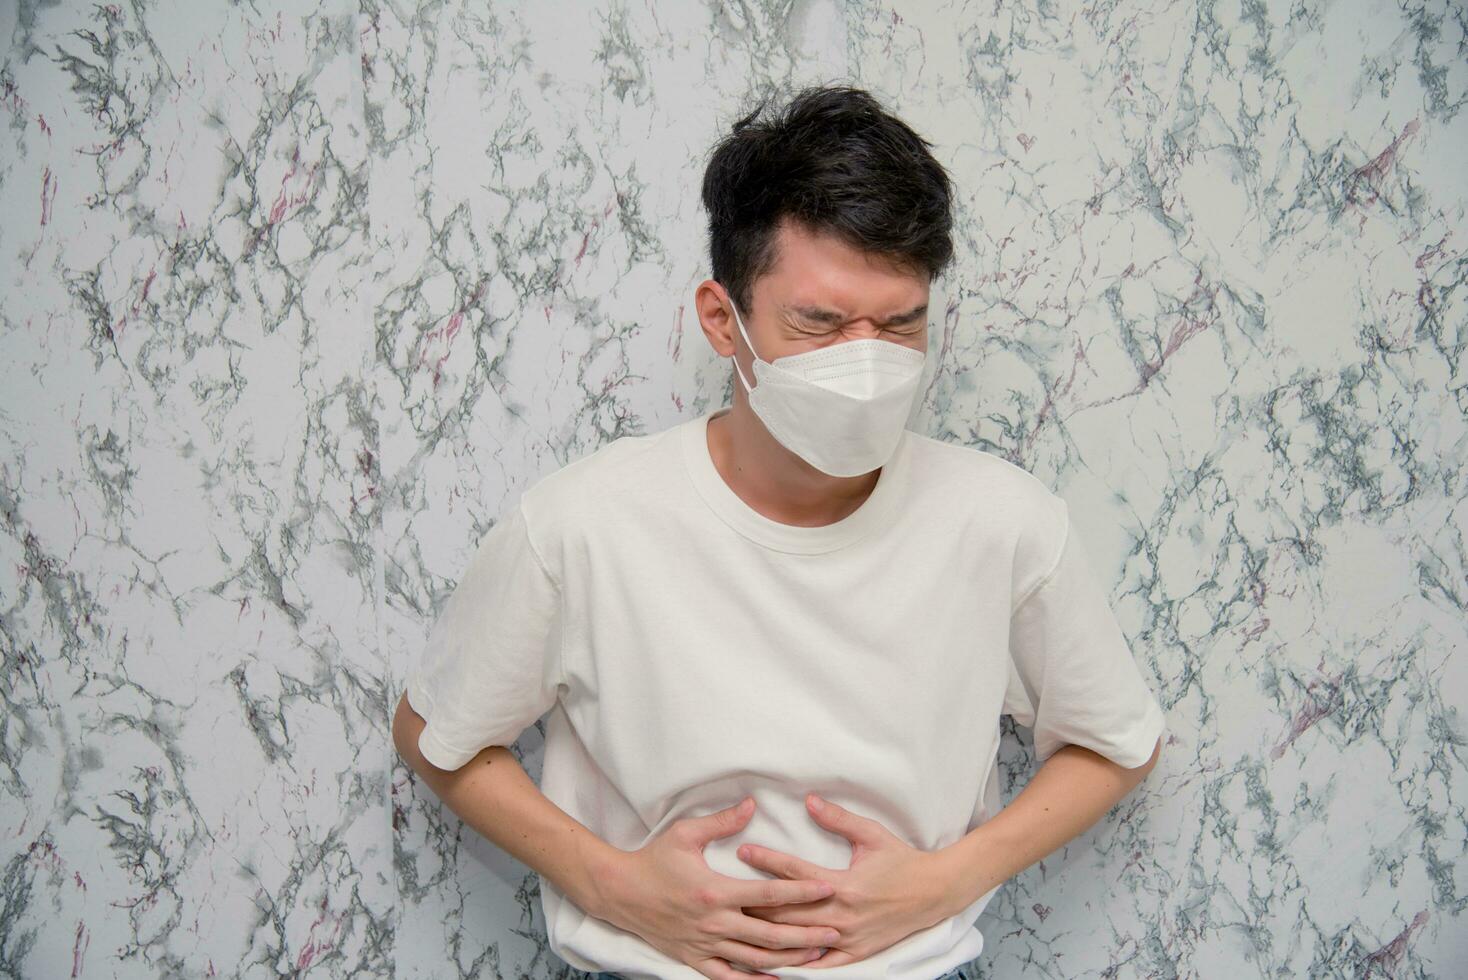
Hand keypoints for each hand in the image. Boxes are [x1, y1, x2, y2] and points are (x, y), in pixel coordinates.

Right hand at [597, 796, 845, 979]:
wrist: (619, 892)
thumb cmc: (653, 860)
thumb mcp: (685, 834)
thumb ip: (722, 821)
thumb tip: (752, 804)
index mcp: (715, 891)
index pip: (768, 894)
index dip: (801, 891)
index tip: (827, 888)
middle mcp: (714, 923)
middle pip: (770, 933)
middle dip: (806, 934)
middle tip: (835, 931)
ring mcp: (704, 944)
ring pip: (755, 959)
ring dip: (788, 960)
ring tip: (817, 957)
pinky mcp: (694, 959)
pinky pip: (728, 977)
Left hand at [735, 793, 953, 968]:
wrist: (934, 892)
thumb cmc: (902, 860)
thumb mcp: (872, 834)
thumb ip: (838, 819)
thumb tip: (809, 800)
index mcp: (845, 885)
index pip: (796, 873)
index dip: (767, 860)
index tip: (743, 850)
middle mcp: (843, 915)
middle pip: (789, 911)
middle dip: (756, 902)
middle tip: (728, 892)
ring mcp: (849, 938)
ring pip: (800, 939)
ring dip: (769, 932)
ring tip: (740, 924)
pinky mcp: (856, 953)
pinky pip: (821, 964)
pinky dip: (798, 963)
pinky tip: (775, 961)